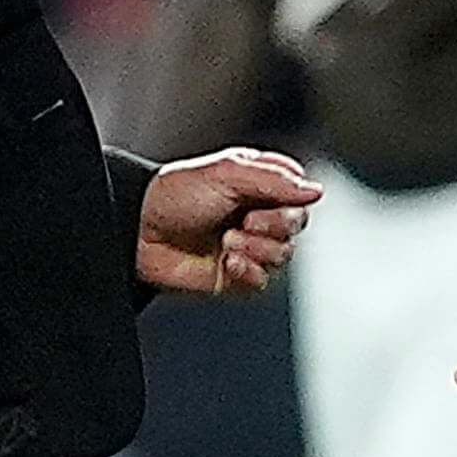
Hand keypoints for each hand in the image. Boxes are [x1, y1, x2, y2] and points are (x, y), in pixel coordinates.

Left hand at [137, 147, 320, 294]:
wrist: (140, 232)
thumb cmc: (175, 195)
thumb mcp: (227, 173)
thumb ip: (276, 180)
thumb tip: (316, 190)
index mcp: (259, 185)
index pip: (300, 196)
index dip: (290, 202)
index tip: (266, 200)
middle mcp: (257, 214)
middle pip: (295, 227)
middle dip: (272, 227)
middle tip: (245, 221)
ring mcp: (247, 246)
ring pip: (283, 256)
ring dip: (255, 250)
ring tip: (226, 241)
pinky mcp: (235, 277)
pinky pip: (262, 282)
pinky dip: (247, 273)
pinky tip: (227, 263)